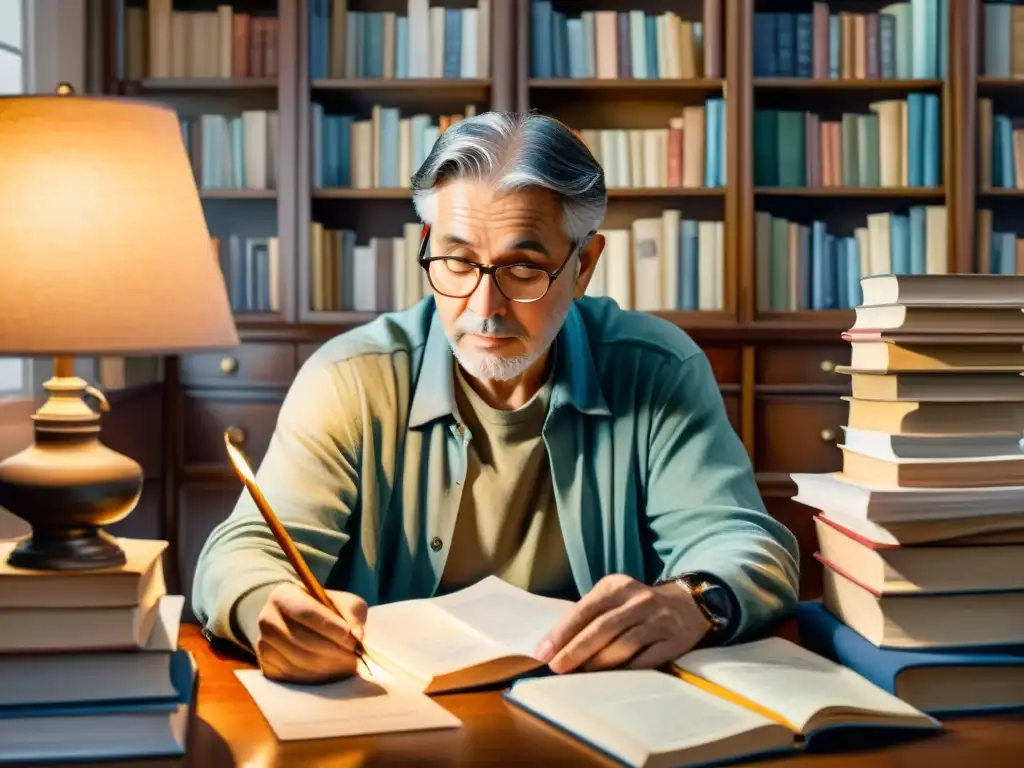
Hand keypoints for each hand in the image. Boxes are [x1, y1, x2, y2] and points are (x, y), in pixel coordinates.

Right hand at [255, 583, 367, 683]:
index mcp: (283, 596)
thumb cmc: (323, 610)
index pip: (306, 612)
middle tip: (355, 658)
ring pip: (299, 661)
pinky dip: (317, 677)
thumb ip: (352, 614)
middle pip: (302, 640)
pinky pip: (294, 676)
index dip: (330, 627)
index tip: (352, 639)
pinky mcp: (266, 667)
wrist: (297, 624)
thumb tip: (357, 637)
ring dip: (328, 666)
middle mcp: (267, 619)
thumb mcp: (341, 602)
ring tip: (348, 665)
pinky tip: (331, 671)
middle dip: (333, 651)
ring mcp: (263, 645)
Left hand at [535, 574, 710, 673]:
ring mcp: (658, 619)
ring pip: (624, 644)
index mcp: (616, 586)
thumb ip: (588, 616)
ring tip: (582, 675)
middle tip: (557, 668)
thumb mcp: (613, 599)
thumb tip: (555, 647)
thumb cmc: (636, 606)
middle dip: (576, 650)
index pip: (584, 609)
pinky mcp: (674, 640)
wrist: (687, 605)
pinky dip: (627, 670)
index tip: (543, 653)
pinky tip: (612, 679)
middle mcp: (638, 599)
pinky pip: (646, 659)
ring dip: (600, 662)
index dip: (562, 632)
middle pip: (602, 627)